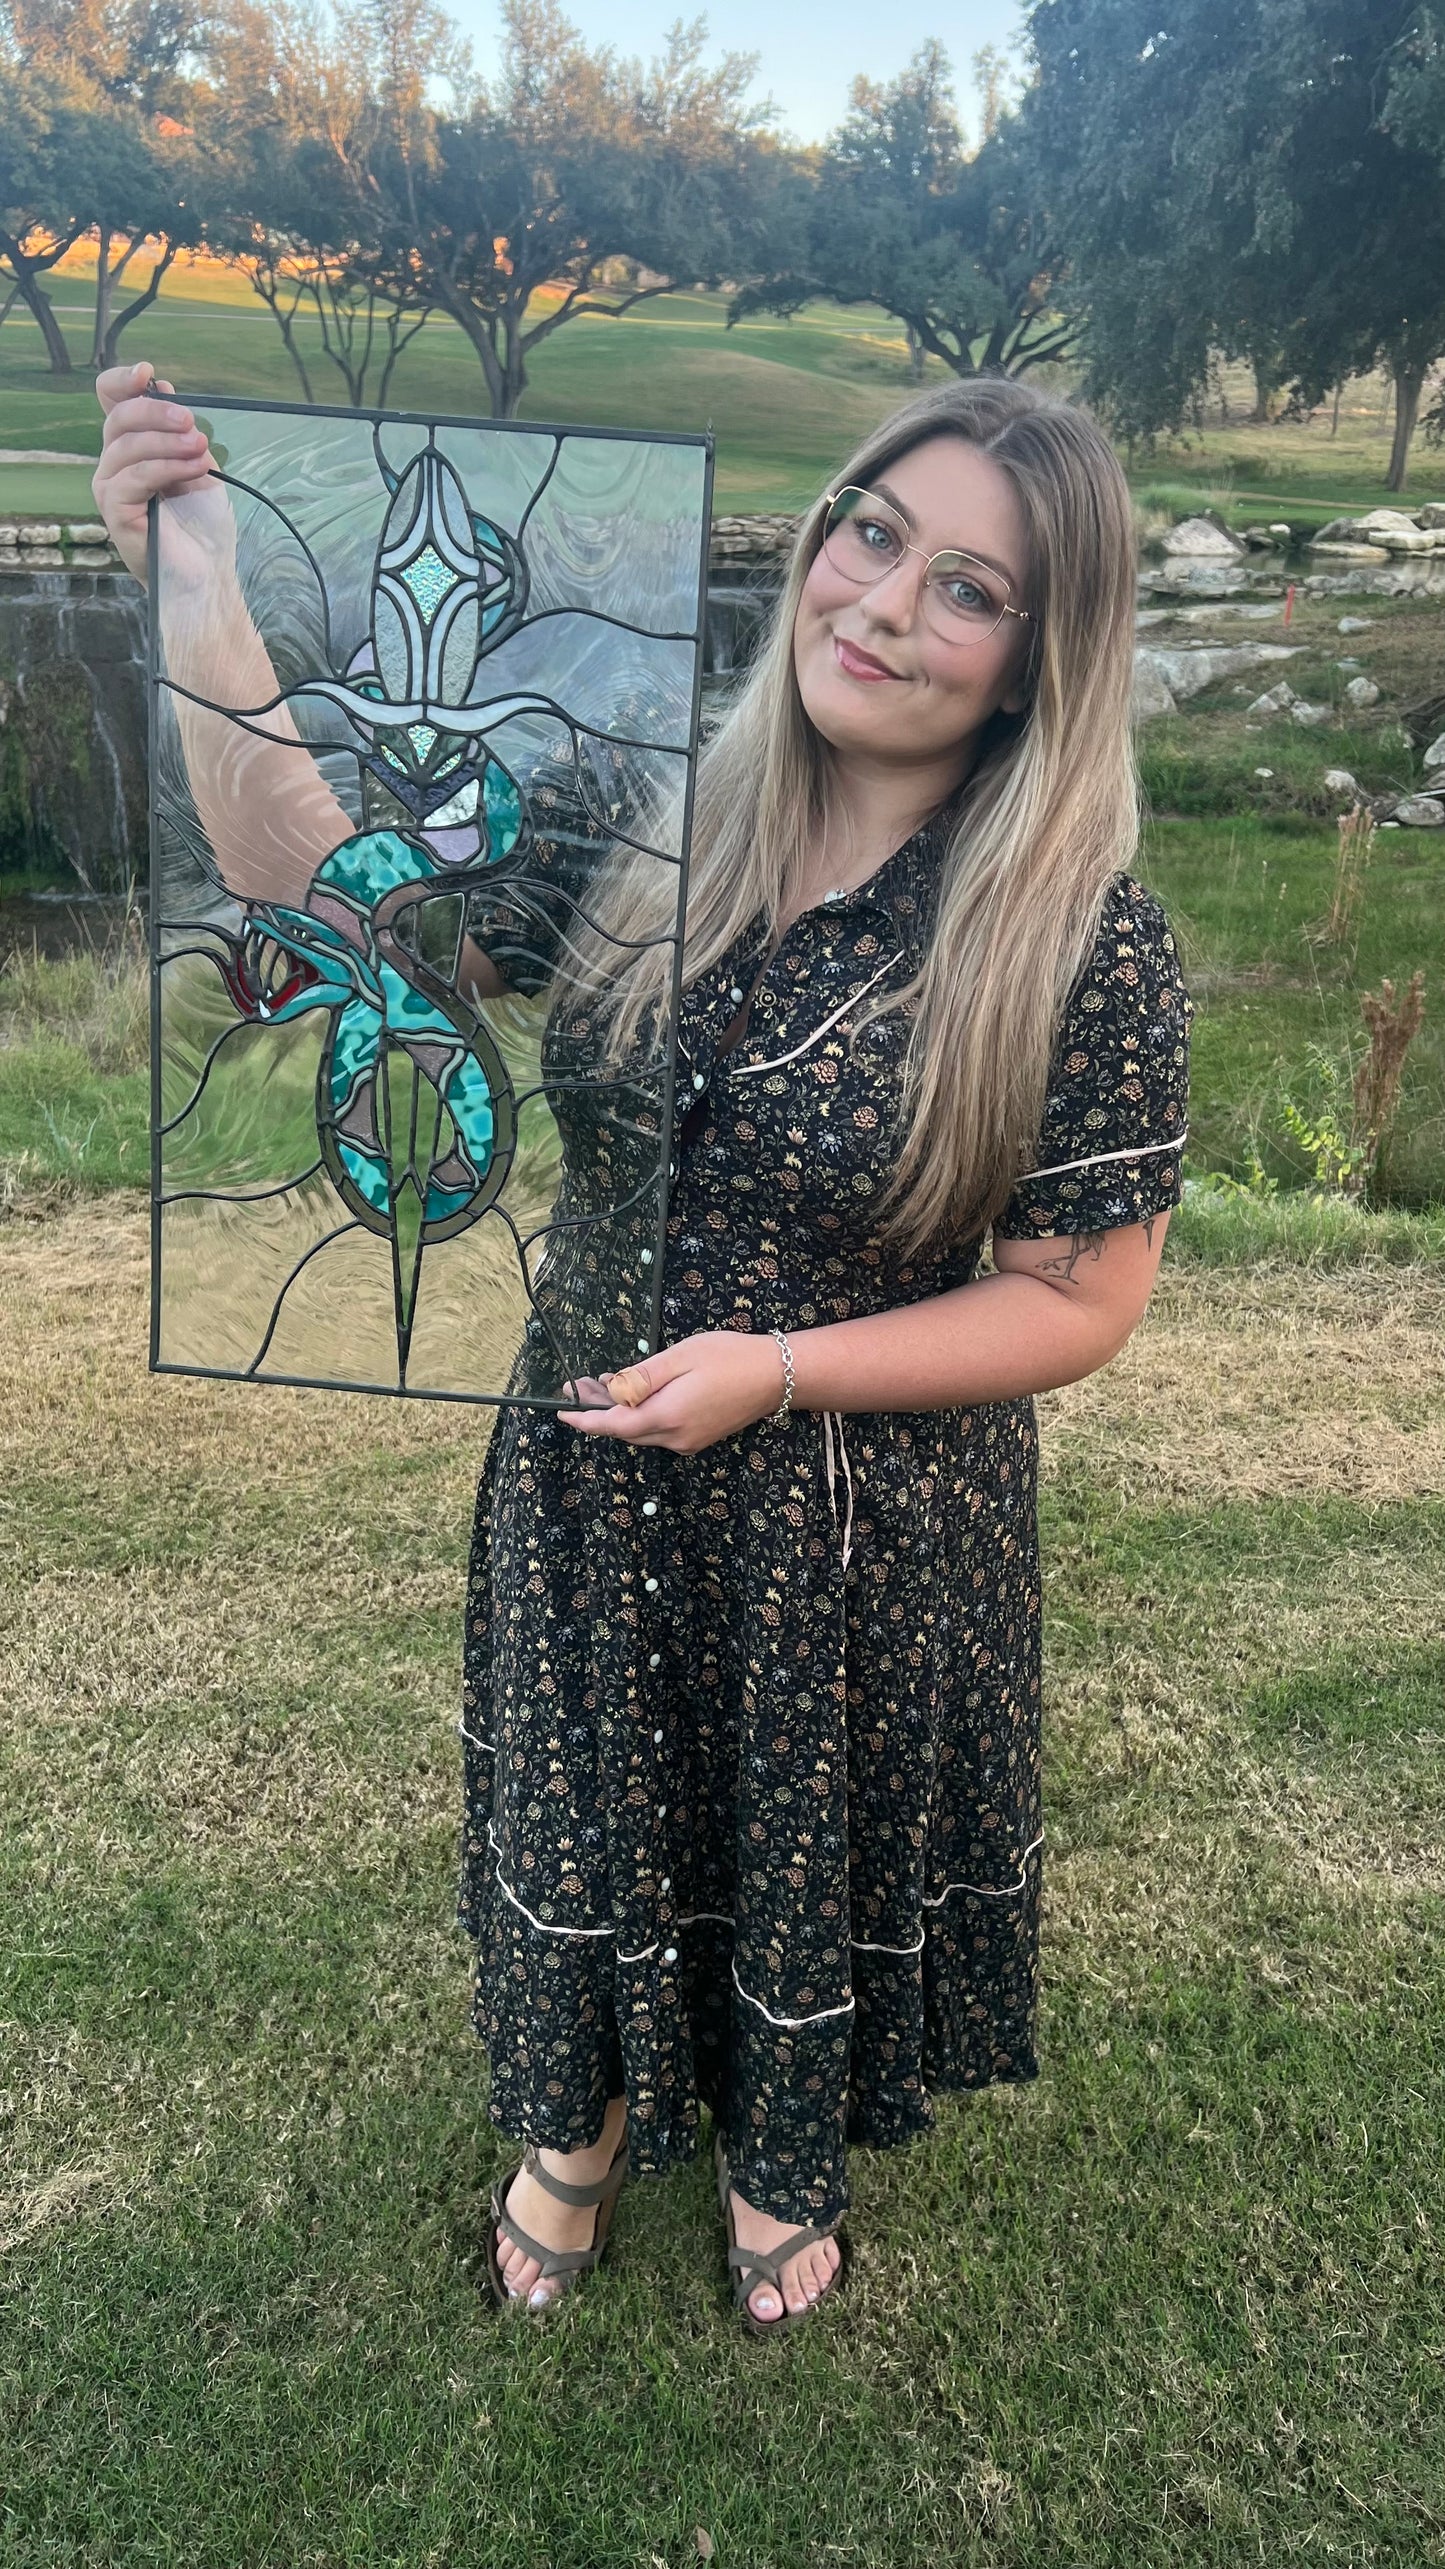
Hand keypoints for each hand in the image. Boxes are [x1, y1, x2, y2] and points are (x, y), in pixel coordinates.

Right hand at [93, 360, 231, 587]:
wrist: (208, 572)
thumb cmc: (201, 524)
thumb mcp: (197, 464)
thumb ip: (180, 430)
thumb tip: (165, 387)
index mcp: (131, 446)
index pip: (110, 402)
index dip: (121, 382)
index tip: (147, 372)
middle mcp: (114, 464)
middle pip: (119, 418)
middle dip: (156, 412)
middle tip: (191, 423)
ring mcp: (110, 488)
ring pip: (128, 446)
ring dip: (168, 442)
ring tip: (200, 450)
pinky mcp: (115, 511)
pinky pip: (135, 477)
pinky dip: (168, 467)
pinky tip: (195, 467)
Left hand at [557, 1331, 786, 1452]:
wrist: (778, 1376)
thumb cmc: (729, 1358)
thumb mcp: (680, 1357)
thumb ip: (641, 1378)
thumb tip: (612, 1393)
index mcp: (667, 1417)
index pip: (613, 1426)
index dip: (585, 1420)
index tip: (562, 1412)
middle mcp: (675, 1438)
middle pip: (625, 1430)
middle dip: (598, 1410)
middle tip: (579, 1384)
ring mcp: (688, 1441)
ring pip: (642, 1430)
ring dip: (620, 1410)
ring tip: (603, 1382)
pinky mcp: (699, 1437)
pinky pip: (660, 1429)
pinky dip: (641, 1413)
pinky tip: (637, 1391)